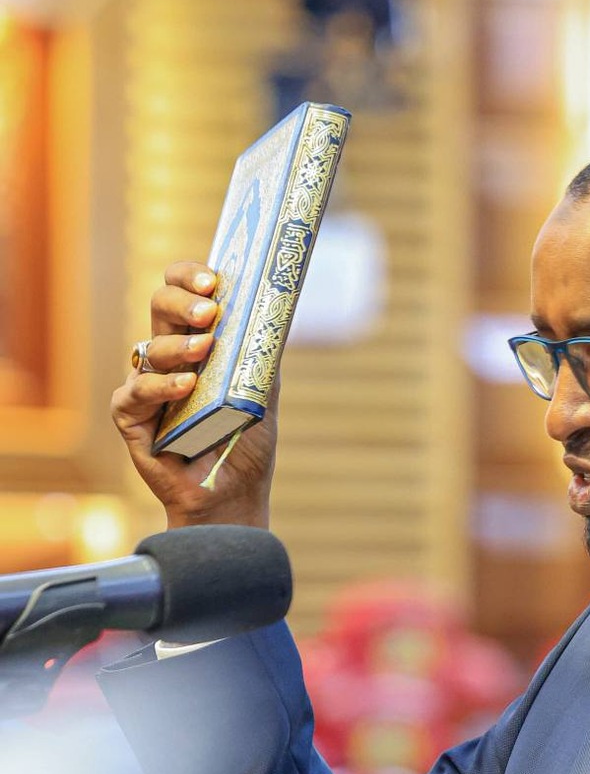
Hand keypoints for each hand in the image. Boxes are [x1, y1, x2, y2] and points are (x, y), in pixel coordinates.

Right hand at [111, 261, 277, 529]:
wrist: (234, 496)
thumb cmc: (245, 444)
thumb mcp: (261, 391)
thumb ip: (260, 353)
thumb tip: (274, 312)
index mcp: (194, 342)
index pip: (180, 292)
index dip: (189, 277)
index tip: (214, 279)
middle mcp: (166, 358)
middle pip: (159, 307)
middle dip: (182, 301)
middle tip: (210, 310)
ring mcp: (146, 386)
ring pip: (150, 348)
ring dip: (180, 345)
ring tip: (206, 349)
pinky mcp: (131, 419)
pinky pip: (135, 393)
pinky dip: (161, 386)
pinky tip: (186, 386)